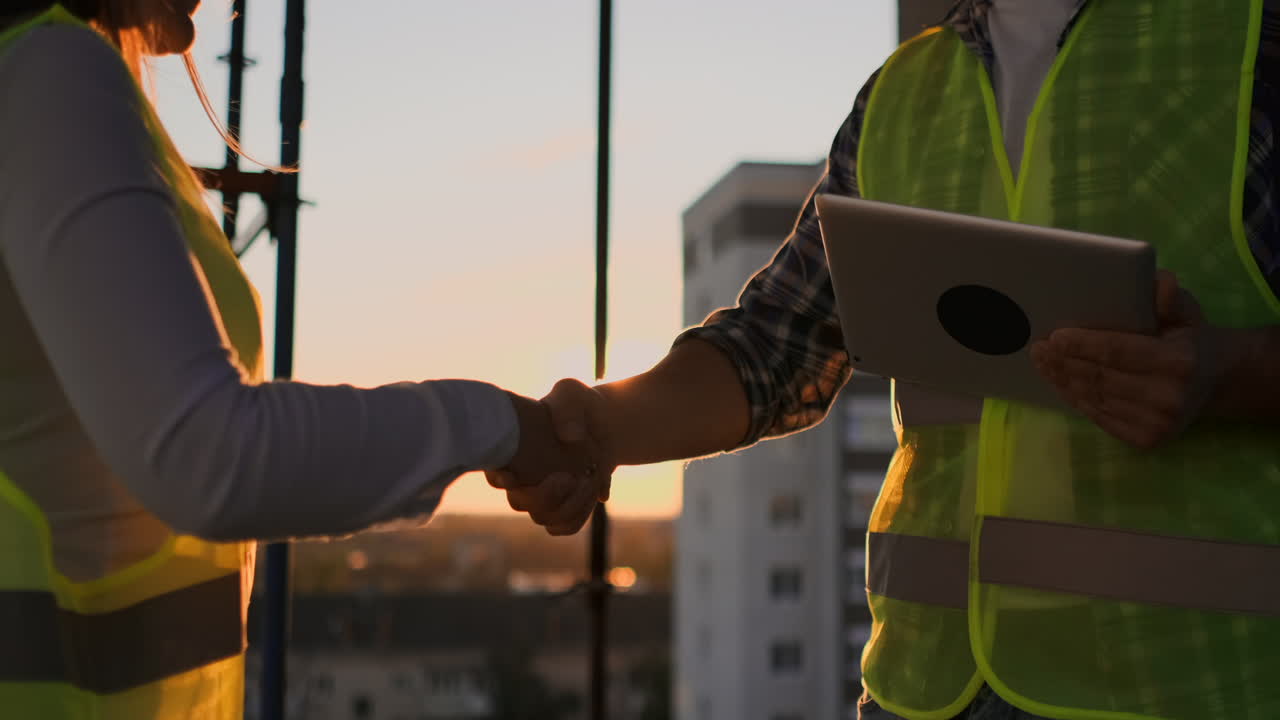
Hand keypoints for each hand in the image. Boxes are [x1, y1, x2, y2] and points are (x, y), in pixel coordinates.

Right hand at [485, 380, 615, 534]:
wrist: (602, 424)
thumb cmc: (577, 405)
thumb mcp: (571, 393)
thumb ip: (567, 407)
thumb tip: (569, 437)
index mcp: (512, 450)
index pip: (493, 470)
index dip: (498, 478)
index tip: (513, 476)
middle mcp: (520, 478)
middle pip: (519, 503)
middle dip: (546, 496)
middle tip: (568, 476)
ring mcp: (541, 496)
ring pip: (543, 518)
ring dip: (569, 506)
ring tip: (588, 481)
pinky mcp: (563, 506)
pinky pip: (564, 527)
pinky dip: (580, 515)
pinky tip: (594, 493)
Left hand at [1031, 270, 1227, 448]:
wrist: (1216, 380)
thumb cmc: (1190, 338)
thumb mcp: (1187, 311)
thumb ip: (1171, 297)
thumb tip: (1159, 284)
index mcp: (1177, 361)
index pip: (1117, 352)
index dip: (1082, 345)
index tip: (1054, 337)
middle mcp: (1167, 396)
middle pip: (1100, 377)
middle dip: (1064, 363)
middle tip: (1038, 349)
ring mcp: (1157, 423)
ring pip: (1095, 398)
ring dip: (1063, 381)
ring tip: (1042, 364)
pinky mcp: (1147, 440)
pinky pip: (1100, 417)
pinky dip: (1076, 399)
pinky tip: (1060, 383)